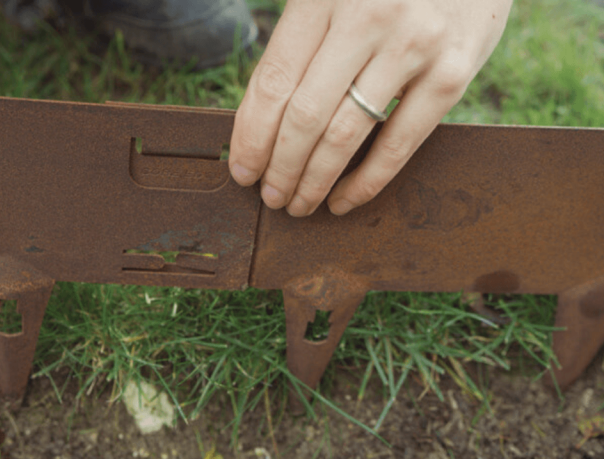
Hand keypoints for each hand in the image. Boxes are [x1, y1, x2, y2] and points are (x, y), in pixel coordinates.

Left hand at [228, 0, 512, 215]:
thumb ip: (302, 41)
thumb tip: (262, 118)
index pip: (274, 81)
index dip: (251, 136)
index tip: (242, 170)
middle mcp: (366, 18)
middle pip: (304, 115)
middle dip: (279, 168)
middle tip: (269, 196)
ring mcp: (413, 46)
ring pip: (344, 136)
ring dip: (313, 182)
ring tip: (298, 204)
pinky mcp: (453, 73)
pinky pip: (398, 144)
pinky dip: (365, 182)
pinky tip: (342, 200)